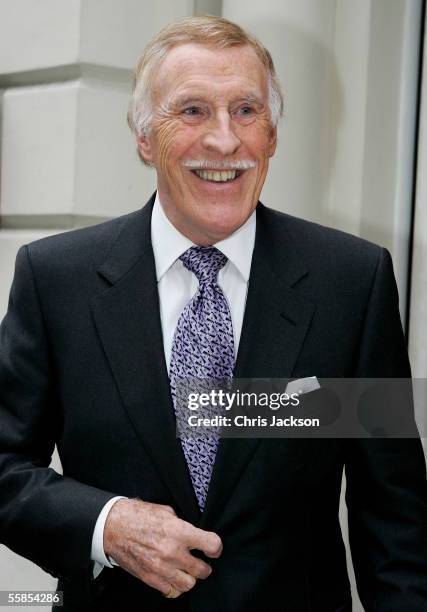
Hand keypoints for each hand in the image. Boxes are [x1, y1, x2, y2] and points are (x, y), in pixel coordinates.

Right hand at [103, 498, 221, 596]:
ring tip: (185, 569)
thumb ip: (182, 524)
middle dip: (204, 565)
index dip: (216, 548)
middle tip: (200, 560)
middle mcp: (173, 552)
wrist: (113, 527)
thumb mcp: (166, 511)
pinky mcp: (150, 578)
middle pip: (203, 570)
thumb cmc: (139, 515)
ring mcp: (161, 568)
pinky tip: (172, 575)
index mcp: (179, 532)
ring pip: (189, 584)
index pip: (212, 545)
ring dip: (190, 577)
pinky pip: (171, 591)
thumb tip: (193, 533)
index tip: (213, 548)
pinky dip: (174, 585)